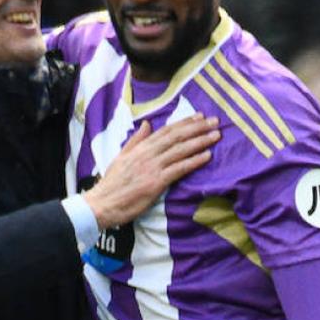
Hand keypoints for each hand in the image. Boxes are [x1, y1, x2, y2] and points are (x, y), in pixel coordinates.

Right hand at [83, 114, 219, 228]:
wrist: (103, 203)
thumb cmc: (112, 183)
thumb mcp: (121, 156)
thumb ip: (136, 140)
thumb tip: (146, 123)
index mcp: (140, 147)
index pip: (166, 131)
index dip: (184, 122)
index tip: (199, 116)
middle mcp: (148, 154)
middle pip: (177, 137)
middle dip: (197, 128)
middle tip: (214, 122)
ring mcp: (153, 167)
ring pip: (181, 150)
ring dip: (200, 141)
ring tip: (216, 135)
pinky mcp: (157, 182)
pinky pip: (179, 169)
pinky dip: (194, 161)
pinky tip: (207, 155)